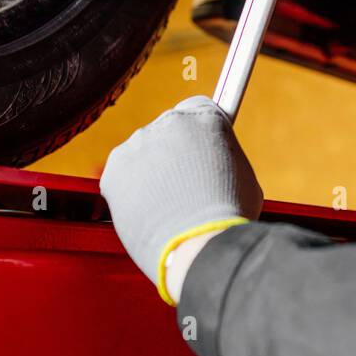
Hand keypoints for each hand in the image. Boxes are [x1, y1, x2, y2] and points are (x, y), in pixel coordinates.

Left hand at [100, 96, 262, 301]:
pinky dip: (130, 192)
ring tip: (169, 207)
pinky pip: (121, 176)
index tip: (197, 146)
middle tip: (184, 187)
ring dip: (152, 173)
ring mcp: (138, 144)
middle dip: (174, 154)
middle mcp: (169, 122)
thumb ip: (222, 157)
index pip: (195, 109)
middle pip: (167, 131)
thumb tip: (216, 160)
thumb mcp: (242, 175)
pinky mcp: (114, 170)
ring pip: (143, 154)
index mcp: (205, 117)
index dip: (198, 133)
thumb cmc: (228, 218)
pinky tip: (149, 211)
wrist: (199, 246)